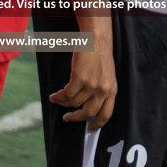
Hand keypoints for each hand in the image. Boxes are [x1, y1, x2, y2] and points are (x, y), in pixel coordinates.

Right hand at [49, 15, 115, 129]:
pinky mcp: (80, 79)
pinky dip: (58, 98)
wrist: (97, 38)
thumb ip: (102, 88)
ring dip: (63, 104)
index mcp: (112, 90)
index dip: (97, 124)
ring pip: (74, 103)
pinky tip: (54, 96)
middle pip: (88, 113)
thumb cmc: (100, 53)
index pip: (106, 114)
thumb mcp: (107, 74)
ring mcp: (92, 85)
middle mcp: (103, 90)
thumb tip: (89, 102)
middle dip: (76, 118)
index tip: (90, 129)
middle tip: (68, 118)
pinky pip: (66, 95)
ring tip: (57, 101)